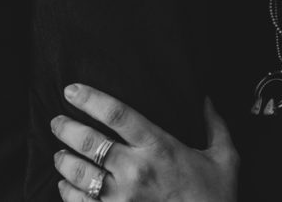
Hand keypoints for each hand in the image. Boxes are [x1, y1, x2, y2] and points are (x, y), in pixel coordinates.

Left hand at [51, 84, 238, 201]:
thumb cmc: (216, 198)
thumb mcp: (225, 158)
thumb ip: (215, 126)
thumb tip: (206, 98)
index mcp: (160, 147)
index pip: (117, 114)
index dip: (90, 98)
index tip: (72, 90)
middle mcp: (136, 171)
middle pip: (89, 142)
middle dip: (66, 128)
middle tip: (57, 121)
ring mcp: (122, 199)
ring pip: (79, 174)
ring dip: (63, 160)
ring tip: (59, 154)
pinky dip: (67, 192)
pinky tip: (64, 185)